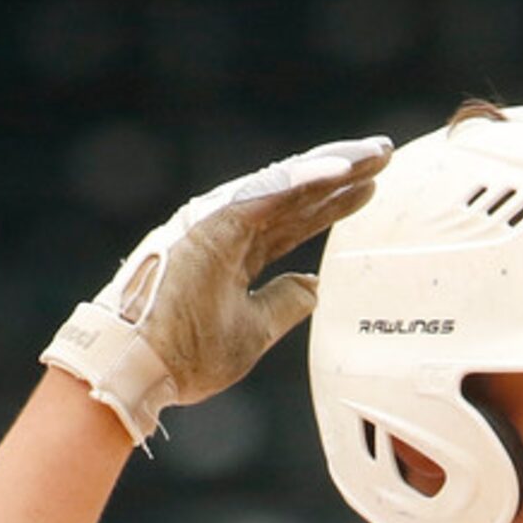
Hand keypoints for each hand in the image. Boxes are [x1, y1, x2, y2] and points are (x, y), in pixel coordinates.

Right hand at [40, 135, 392, 444]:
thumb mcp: (253, 332)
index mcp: (237, 250)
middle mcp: (229, 228)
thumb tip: (314, 285)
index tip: (372, 187)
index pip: (295, 218)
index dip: (333, 202)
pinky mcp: (209, 223)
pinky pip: (264, 195)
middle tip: (384, 153)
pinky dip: (302, 181)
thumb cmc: (184, 356)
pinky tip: (339, 170)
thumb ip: (284, 304)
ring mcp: (217, 221)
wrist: (138, 368)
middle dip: (342, 173)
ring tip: (374, 154)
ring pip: (284, 184)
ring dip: (330, 166)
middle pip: (296, 194)